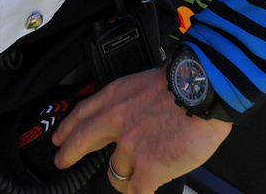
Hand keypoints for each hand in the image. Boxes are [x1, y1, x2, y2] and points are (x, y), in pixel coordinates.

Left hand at [52, 68, 231, 192]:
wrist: (205, 91)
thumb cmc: (186, 84)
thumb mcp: (145, 83)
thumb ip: (132, 102)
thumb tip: (131, 118)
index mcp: (117, 97)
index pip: (82, 114)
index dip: (68, 128)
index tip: (60, 136)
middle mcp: (117, 121)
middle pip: (82, 141)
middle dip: (69, 153)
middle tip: (62, 160)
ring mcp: (130, 145)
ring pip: (115, 173)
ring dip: (126, 178)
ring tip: (136, 178)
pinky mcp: (148, 166)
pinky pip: (136, 191)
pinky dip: (140, 193)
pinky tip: (143, 191)